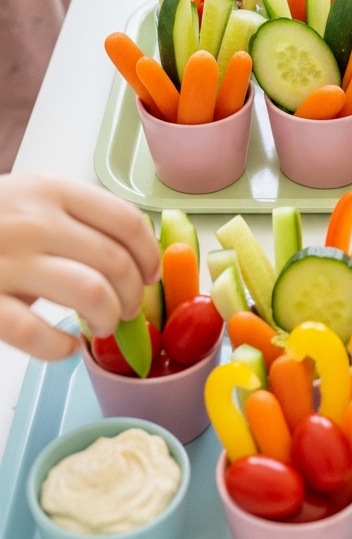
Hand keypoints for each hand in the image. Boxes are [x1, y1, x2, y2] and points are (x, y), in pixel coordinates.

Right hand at [0, 174, 159, 360]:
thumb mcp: (33, 196)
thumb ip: (77, 216)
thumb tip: (137, 256)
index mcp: (51, 190)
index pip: (125, 221)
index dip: (149, 254)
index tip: (151, 273)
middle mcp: (33, 221)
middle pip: (114, 261)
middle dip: (134, 294)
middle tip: (130, 308)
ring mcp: (7, 261)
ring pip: (89, 292)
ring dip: (109, 317)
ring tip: (105, 325)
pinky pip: (35, 333)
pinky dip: (60, 348)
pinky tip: (66, 348)